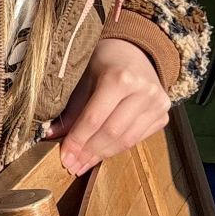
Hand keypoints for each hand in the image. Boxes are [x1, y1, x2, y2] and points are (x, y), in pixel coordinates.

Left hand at [46, 38, 170, 176]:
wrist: (133, 50)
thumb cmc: (104, 60)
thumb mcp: (83, 77)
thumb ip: (71, 108)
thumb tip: (51, 135)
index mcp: (120, 77)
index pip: (94, 118)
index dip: (77, 140)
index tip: (63, 156)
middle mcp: (143, 91)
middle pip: (112, 133)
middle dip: (89, 152)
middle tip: (71, 165)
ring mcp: (157, 104)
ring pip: (126, 140)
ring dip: (102, 155)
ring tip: (83, 164)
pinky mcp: (163, 115)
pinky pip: (138, 139)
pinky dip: (118, 149)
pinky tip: (101, 154)